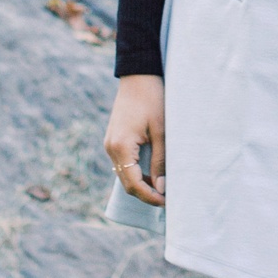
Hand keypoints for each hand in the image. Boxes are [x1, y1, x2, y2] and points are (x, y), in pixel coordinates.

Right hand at [104, 75, 166, 205]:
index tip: (166, 201)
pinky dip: (136, 172)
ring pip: (123, 175)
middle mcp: (111, 148)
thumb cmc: (153, 100)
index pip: (133, 183)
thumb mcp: (161, 131)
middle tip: (167, 199)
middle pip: (126, 183)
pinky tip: (152, 174)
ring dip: (141, 184)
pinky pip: (123, 164)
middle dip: (145, 194)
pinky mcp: (114, 140)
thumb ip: (160, 161)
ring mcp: (110, 144)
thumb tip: (161, 188)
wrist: (138, 76)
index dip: (149, 196)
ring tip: (162, 188)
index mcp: (121, 147)